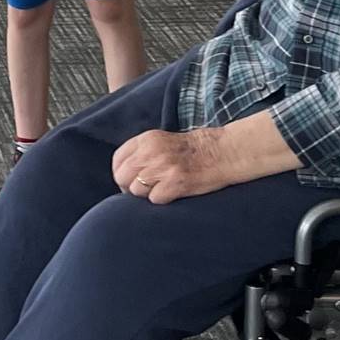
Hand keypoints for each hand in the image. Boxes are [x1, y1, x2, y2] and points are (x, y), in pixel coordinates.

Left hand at [112, 126, 230, 203]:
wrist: (222, 152)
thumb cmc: (192, 149)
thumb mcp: (162, 141)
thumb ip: (141, 153)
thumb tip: (123, 174)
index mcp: (146, 139)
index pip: (118, 159)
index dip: (121, 173)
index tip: (129, 180)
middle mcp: (152, 152)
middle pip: (122, 177)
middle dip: (130, 187)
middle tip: (144, 190)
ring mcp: (163, 167)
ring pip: (136, 191)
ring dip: (146, 195)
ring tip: (162, 189)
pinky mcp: (175, 182)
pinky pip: (154, 199)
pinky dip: (161, 200)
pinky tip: (172, 193)